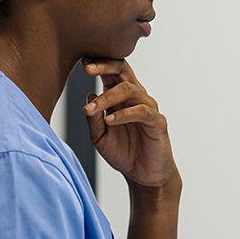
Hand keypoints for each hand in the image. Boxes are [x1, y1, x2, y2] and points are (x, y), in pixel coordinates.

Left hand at [82, 57, 178, 189]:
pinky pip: (142, 111)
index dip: (98, 63)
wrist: (143, 176)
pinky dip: (124, 114)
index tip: (82, 62)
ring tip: (92, 109)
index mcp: (120, 97)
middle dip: (104, 66)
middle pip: (123, 70)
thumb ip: (92, 118)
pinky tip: (109, 120)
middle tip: (86, 69)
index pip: (111, 71)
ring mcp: (148, 107)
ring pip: (129, 90)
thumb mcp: (99, 137)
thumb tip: (88, 95)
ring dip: (107, 98)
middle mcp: (135, 97)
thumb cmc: (122, 153)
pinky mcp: (157, 122)